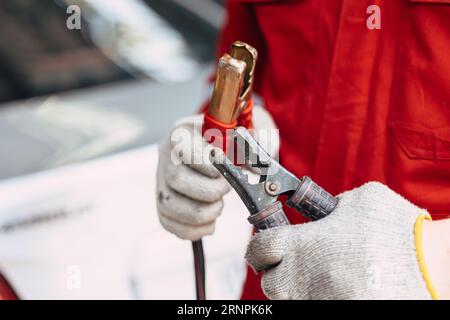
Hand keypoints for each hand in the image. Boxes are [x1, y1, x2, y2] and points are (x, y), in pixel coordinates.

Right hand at [156, 106, 278, 240]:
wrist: (219, 142)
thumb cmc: (234, 136)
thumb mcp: (251, 127)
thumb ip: (261, 138)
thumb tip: (261, 160)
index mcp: (183, 133)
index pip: (185, 150)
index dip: (210, 167)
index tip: (228, 173)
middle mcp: (165, 156)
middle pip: (176, 179)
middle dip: (209, 191)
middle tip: (227, 189)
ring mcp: (161, 180)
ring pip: (169, 206)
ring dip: (201, 214)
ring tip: (218, 206)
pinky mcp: (162, 202)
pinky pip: (169, 223)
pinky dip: (193, 230)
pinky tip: (210, 222)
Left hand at [246, 182, 434, 299]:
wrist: (430, 265)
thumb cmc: (394, 229)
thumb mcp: (356, 201)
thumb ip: (326, 204)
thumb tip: (314, 210)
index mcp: (303, 244)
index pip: (259, 248)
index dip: (260, 246)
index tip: (264, 245)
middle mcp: (304, 277)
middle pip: (270, 282)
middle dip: (277, 271)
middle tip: (292, 262)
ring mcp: (318, 300)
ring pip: (289, 299)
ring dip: (295, 287)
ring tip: (315, 275)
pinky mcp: (334, 312)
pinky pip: (311, 305)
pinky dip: (315, 297)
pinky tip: (333, 287)